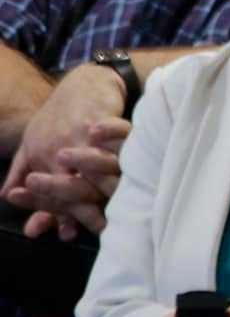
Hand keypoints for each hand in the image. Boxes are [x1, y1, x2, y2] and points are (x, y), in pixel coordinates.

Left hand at [3, 66, 126, 236]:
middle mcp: (59, 148)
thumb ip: (20, 169)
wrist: (84, 81)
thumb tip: (7, 196)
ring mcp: (82, 137)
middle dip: (76, 209)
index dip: (55, 214)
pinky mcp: (103, 123)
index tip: (66, 235)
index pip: (47, 192)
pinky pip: (115, 145)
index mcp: (42, 156)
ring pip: (93, 172)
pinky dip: (120, 158)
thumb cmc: (59, 114)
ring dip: (99, 189)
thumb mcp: (32, 142)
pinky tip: (130, 172)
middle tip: (89, 227)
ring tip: (109, 211)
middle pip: (69, 186)